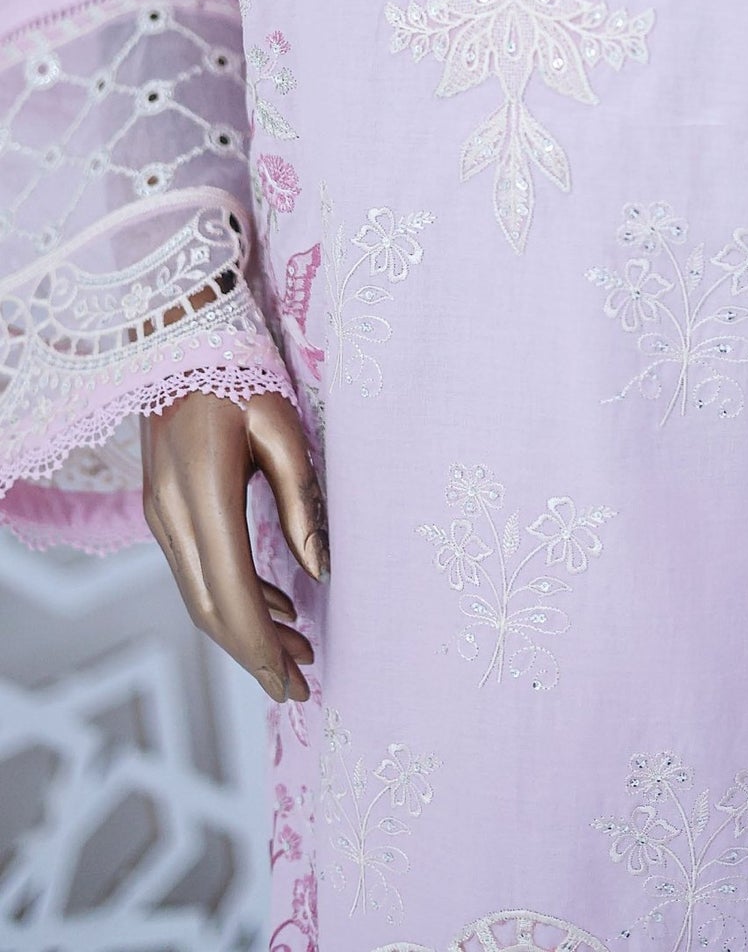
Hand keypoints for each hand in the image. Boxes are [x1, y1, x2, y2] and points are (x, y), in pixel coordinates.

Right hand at [140, 389, 327, 703]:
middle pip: (209, 609)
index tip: (296, 681)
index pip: (230, 596)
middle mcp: (171, 515)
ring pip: (198, 594)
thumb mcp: (283, 430)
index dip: (262, 647)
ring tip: (296, 648)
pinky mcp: (163, 506)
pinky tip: (270, 603)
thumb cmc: (243, 373)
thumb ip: (301, 502)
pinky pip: (195, 569)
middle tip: (301, 681)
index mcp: (204, 497)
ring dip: (243, 628)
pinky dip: (230, 596)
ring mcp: (160, 513)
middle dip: (254, 653)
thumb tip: (319, 573)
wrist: (181, 335)